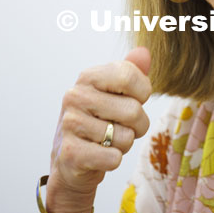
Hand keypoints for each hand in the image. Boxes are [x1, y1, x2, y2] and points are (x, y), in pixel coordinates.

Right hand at [45, 47, 152, 212]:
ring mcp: (70, 124)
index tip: (133, 100)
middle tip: (120, 127)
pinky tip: (99, 155)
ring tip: (106, 140)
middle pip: (134, 110)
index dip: (142, 93)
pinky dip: (113, 160)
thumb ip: (132, 72)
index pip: (130, 75)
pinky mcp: (71, 153)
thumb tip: (144, 52)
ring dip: (124, 144)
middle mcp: (75, 96)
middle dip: (138, 125)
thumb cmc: (101, 121)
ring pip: (126, 137)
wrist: (73, 160)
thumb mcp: (116, 93)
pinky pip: (113, 158)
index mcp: (88, 77)